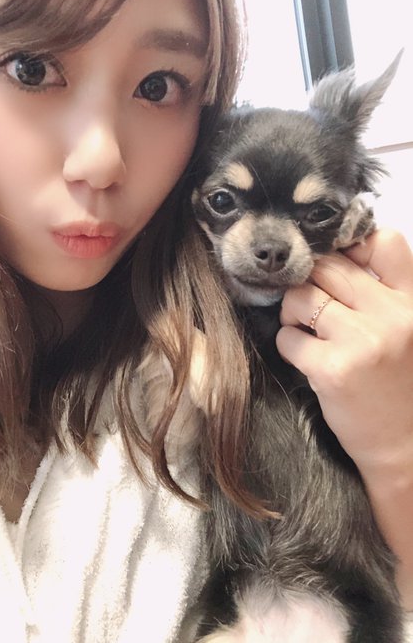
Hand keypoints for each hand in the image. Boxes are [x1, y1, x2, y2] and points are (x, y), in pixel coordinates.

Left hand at [276, 229, 412, 479]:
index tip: (336, 273)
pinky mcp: (333, 369)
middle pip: (328, 267)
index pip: (384, 242)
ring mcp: (363, 341)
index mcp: (412, 301)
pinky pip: (288, 336)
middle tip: (310, 307)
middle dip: (309, 282)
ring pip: (300, 296)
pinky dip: (288, 344)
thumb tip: (328, 259)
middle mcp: (392, 315)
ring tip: (304, 331)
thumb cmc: (399, 384)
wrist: (406, 447)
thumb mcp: (406, 331)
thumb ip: (381, 295)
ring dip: (292, 312)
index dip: (351, 248)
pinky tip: (304, 358)